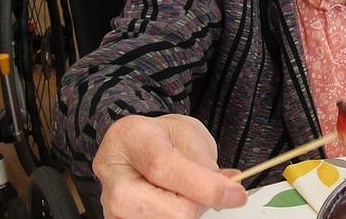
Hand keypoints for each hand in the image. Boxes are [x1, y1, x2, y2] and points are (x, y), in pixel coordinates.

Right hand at [94, 114, 246, 218]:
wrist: (135, 147)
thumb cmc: (161, 138)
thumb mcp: (188, 135)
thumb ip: (205, 163)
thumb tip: (229, 190)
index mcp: (131, 139)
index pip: (166, 169)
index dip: (206, 186)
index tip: (236, 194)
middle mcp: (114, 176)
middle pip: (171, 210)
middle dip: (199, 202)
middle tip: (204, 188)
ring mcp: (110, 207)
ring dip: (188, 212)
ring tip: (182, 192)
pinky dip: (176, 216)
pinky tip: (172, 202)